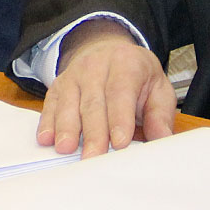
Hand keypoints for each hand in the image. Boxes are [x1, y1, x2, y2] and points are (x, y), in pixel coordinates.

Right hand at [36, 18, 176, 156]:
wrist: (108, 51)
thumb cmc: (137, 76)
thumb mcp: (157, 88)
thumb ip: (160, 115)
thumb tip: (163, 140)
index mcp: (126, 64)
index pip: (121, 91)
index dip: (120, 118)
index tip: (120, 143)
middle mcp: (96, 66)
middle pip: (93, 102)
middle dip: (92, 132)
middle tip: (93, 158)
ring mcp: (74, 75)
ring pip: (69, 103)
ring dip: (66, 128)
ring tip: (65, 149)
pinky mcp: (58, 85)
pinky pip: (51, 104)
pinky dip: (47, 122)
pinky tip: (46, 138)